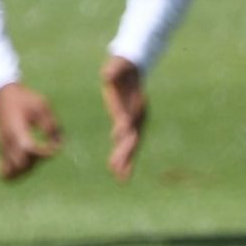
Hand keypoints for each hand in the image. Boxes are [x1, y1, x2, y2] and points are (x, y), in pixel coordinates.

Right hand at [0, 82, 63, 180]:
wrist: (2, 95)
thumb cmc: (24, 99)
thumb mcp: (42, 106)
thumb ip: (51, 125)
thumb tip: (58, 145)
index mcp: (16, 129)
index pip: (29, 149)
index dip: (44, 152)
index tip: (53, 145)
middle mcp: (7, 141)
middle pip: (21, 165)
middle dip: (37, 162)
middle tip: (45, 150)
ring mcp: (2, 147)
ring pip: (13, 171)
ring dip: (28, 170)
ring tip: (36, 157)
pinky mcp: (1, 150)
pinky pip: (6, 170)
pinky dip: (16, 173)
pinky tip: (27, 163)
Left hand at [99, 55, 148, 181]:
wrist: (131, 70)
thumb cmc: (122, 68)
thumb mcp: (117, 67)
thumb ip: (113, 71)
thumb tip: (106, 75)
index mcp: (137, 104)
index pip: (131, 120)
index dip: (125, 130)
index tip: (116, 140)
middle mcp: (138, 117)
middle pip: (133, 138)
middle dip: (126, 154)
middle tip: (119, 169)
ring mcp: (134, 123)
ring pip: (130, 146)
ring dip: (125, 161)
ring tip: (120, 178)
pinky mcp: (127, 125)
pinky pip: (125, 144)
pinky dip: (121, 157)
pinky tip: (115, 170)